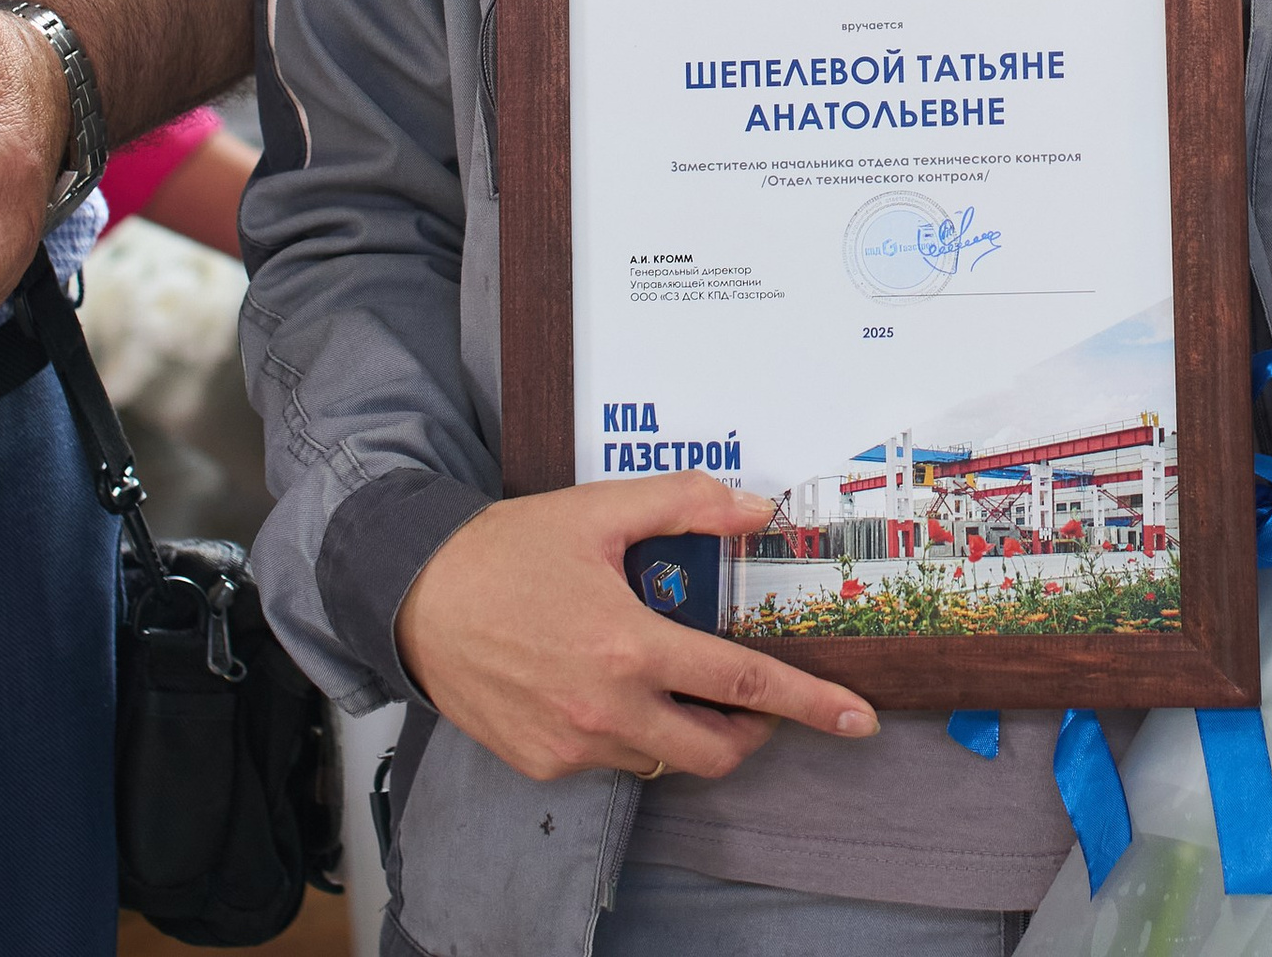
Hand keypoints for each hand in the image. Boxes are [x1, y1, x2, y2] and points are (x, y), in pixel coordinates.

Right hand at [395, 473, 880, 783]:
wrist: (416, 595)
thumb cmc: (509, 550)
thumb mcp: (601, 510)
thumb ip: (686, 505)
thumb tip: (756, 510)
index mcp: (629, 646)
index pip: (742, 685)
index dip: (808, 704)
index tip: (856, 719)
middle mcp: (605, 709)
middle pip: (715, 749)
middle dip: (754, 732)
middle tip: (759, 699)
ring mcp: (573, 746)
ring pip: (664, 758)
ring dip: (687, 728)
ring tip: (672, 675)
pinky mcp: (543, 766)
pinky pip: (613, 761)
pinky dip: (631, 732)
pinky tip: (610, 684)